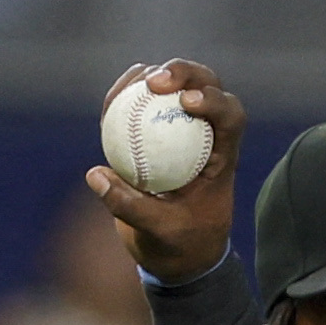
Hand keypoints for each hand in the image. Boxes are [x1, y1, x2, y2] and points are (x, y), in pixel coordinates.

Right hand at [91, 59, 247, 285]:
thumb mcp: (158, 232)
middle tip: (155, 81)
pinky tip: (111, 102)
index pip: (230, 116)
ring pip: (175, 85)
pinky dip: (128, 96)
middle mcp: (207, 133)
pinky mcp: (157, 129)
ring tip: (132, 83)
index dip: (214, 100)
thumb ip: (129, 206)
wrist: (175, 252)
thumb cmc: (178, 245)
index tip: (186, 102)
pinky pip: (143, 103)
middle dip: (184, 72)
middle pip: (206, 85)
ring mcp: (183, 127)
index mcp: (223, 155)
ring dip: (152, 75)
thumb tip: (95, 174)